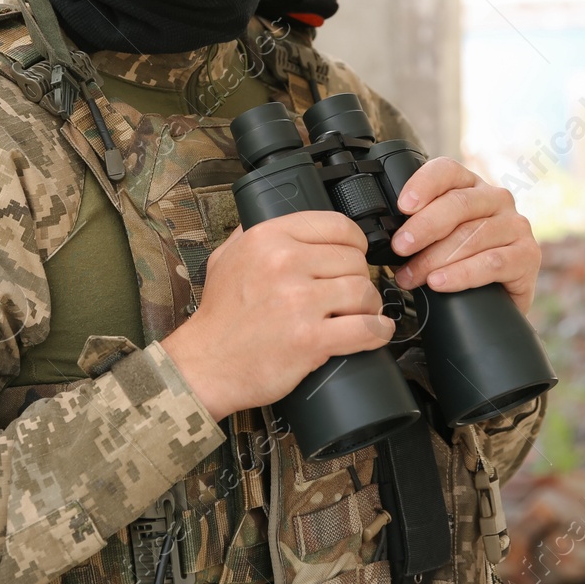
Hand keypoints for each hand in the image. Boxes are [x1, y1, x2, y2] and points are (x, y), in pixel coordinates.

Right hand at [160, 211, 391, 422]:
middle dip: (358, 278)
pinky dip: (378, 331)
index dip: (354, 242)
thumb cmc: (219, 317)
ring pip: (364, 291)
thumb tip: (276, 219)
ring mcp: (299, 302)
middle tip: (349, 295)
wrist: (206, 365)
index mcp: (268, 238)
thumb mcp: (225, 258)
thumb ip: (251, 233)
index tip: (354, 256)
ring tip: (358, 315)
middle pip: (354, 260)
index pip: (337, 225)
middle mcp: (284, 263)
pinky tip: (375, 332)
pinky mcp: (311, 339)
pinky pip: (367, 328)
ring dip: (369, 306)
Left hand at [388, 157, 538, 313]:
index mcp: (470, 185)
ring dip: (435, 258)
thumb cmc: (460, 260)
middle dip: (423, 227)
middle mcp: (496, 199)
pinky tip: (440, 282)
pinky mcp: (528, 255)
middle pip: (458, 204)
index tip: (402, 206)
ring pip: (472, 235)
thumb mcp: (438, 236)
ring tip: (412, 276)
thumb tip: (382, 232)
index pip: (447, 171)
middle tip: (399, 248)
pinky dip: (462, 274)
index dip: (424, 184)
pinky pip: (493, 262)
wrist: (498, 298)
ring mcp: (516, 225)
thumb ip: (418, 224)